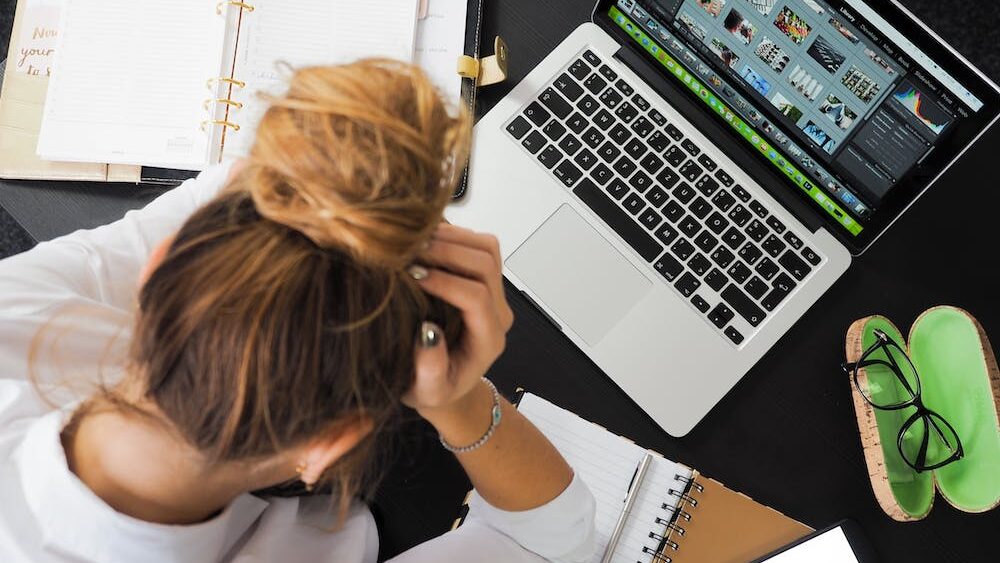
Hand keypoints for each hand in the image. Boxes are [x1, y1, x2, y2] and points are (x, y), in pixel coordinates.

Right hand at [402, 224, 513, 418]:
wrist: (445, 382)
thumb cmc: (434, 388)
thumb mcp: (427, 391)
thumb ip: (430, 370)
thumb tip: (428, 333)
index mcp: (488, 339)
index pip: (476, 298)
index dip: (446, 282)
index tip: (413, 276)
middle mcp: (497, 312)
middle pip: (486, 264)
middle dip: (447, 252)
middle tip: (409, 252)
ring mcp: (494, 292)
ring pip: (486, 247)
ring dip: (451, 238)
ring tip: (415, 242)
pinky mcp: (483, 278)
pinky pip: (478, 244)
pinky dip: (452, 234)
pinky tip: (423, 240)